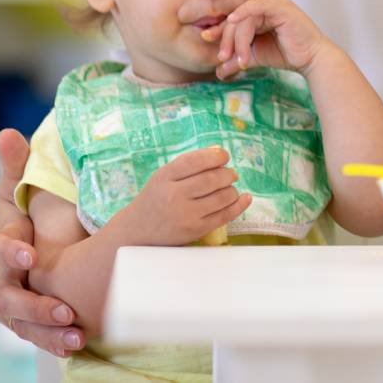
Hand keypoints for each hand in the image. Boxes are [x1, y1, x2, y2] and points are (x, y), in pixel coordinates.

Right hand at [0, 130, 83, 355]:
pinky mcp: (24, 324)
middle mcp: (3, 281)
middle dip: (34, 303)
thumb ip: (14, 170)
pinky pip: (37, 337)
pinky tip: (77, 344)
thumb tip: (11, 132)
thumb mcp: (9, 200)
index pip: (1, 250)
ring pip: (25, 322)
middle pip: (12, 296)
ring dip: (49, 329)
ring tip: (74, 331)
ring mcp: (12, 306)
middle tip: (62, 308)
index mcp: (0, 248)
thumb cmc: (9, 228)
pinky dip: (53, 341)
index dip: (12, 252)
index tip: (27, 254)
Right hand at [112, 147, 250, 246]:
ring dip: (232, 189)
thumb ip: (189, 163)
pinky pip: (224, 216)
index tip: (224, 156)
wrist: (137, 231)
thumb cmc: (155, 198)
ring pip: (222, 197)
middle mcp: (174, 196)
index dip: (216, 156)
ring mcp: (185, 215)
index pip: (195, 161)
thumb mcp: (164, 176)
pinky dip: (239, 205)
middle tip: (230, 174)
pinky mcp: (195, 230)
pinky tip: (245, 198)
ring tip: (229, 188)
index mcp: (164, 177)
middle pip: (212, 179)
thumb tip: (219, 150)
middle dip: (228, 173)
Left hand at [207, 0, 330, 78]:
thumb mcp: (257, 56)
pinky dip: (243, 13)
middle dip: (227, 38)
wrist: (311, 60)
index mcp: (262, 14)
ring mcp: (275, 4)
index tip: (207, 40)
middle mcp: (268, 5)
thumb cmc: (288, 55)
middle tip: (222, 57)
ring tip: (239, 58)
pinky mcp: (280, 6)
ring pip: (245, 18)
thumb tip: (219, 71)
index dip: (221, 30)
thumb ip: (238, 59)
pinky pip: (256, 7)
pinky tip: (233, 22)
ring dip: (238, 39)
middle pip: (238, 19)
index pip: (236, 19)